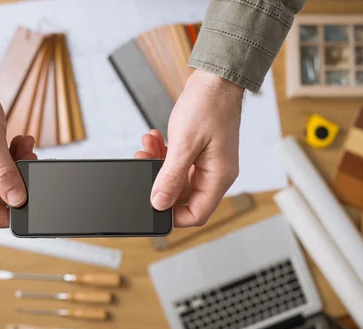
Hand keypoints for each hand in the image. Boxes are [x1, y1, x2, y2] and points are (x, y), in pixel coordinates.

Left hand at [136, 70, 243, 226]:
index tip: (152, 204)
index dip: (172, 215)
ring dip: (157, 165)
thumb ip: (171, 176)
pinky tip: (154, 141)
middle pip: (182, 197)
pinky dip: (162, 154)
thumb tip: (159, 202)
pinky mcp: (198, 152)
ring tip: (145, 149)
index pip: (196, 214)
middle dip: (159, 183)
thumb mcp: (185, 144)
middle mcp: (215, 173)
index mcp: (219, 177)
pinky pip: (176, 163)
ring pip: (176, 178)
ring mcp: (207, 163)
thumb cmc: (210, 105)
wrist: (216, 78)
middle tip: (143, 165)